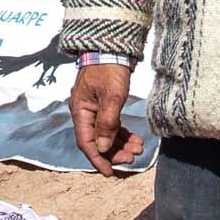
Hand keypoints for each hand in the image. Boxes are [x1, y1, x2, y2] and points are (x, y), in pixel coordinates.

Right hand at [69, 61, 145, 175]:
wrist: (113, 47)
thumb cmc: (110, 69)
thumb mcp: (112, 96)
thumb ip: (107, 122)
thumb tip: (103, 148)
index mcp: (81, 111)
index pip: (86, 142)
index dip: (98, 159)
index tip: (110, 172)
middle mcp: (85, 112)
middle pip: (98, 141)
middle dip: (114, 152)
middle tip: (133, 157)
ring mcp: (95, 109)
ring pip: (106, 134)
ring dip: (120, 144)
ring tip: (138, 148)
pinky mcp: (105, 104)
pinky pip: (111, 125)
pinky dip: (122, 134)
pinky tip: (135, 139)